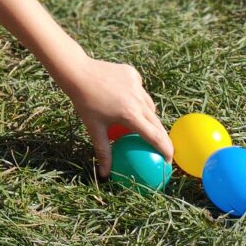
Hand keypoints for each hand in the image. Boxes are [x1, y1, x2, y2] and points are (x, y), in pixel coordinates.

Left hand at [58, 53, 171, 178]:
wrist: (77, 71)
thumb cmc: (84, 102)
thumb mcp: (93, 128)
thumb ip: (102, 152)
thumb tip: (105, 174)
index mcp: (130, 115)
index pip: (154, 136)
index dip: (165, 150)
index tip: (168, 161)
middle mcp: (137, 100)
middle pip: (156, 122)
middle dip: (162, 136)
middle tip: (162, 147)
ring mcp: (136, 85)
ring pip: (149, 104)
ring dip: (149, 116)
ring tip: (147, 125)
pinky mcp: (132, 73)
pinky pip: (140, 90)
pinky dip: (137, 97)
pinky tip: (129, 101)